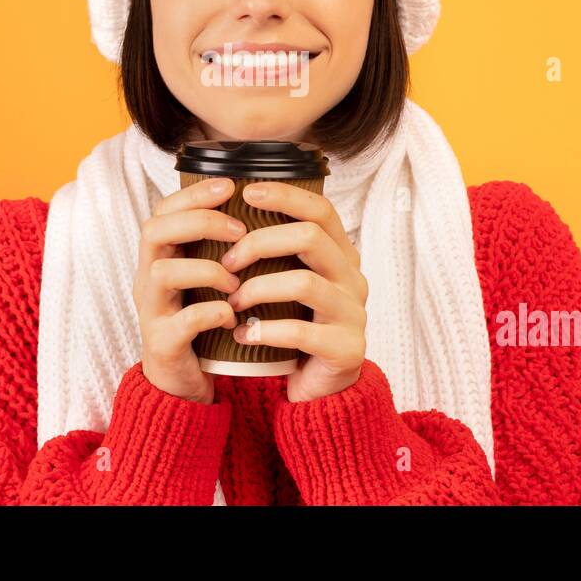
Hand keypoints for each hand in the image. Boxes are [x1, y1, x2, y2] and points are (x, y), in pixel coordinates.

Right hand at [134, 177, 244, 404]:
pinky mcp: (162, 345)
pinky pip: (181, 321)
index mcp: (160, 259)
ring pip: (162, 273)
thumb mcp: (206, 281)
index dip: (193, 194)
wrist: (182, 385)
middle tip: (239, 229)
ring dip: (207, 269)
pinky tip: (232, 316)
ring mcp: (151, 311)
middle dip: (199, 222)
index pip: (163, 211)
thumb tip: (263, 210)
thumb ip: (219, 250)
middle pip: (154, 231)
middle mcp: (147, 279)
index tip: (229, 185)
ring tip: (236, 281)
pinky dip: (210, 313)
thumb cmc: (201, 323)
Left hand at [221, 181, 367, 402]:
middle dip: (260, 243)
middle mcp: (353, 278)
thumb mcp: (291, 282)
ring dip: (258, 288)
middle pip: (310, 237)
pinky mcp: (346, 348)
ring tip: (232, 300)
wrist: (322, 387)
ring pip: (304, 283)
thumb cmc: (297, 324)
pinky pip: (302, 332)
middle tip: (227, 261)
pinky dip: (266, 331)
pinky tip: (243, 334)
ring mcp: (353, 313)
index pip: (321, 209)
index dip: (286, 196)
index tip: (247, 193)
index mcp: (341, 255)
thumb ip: (276, 253)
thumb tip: (227, 215)